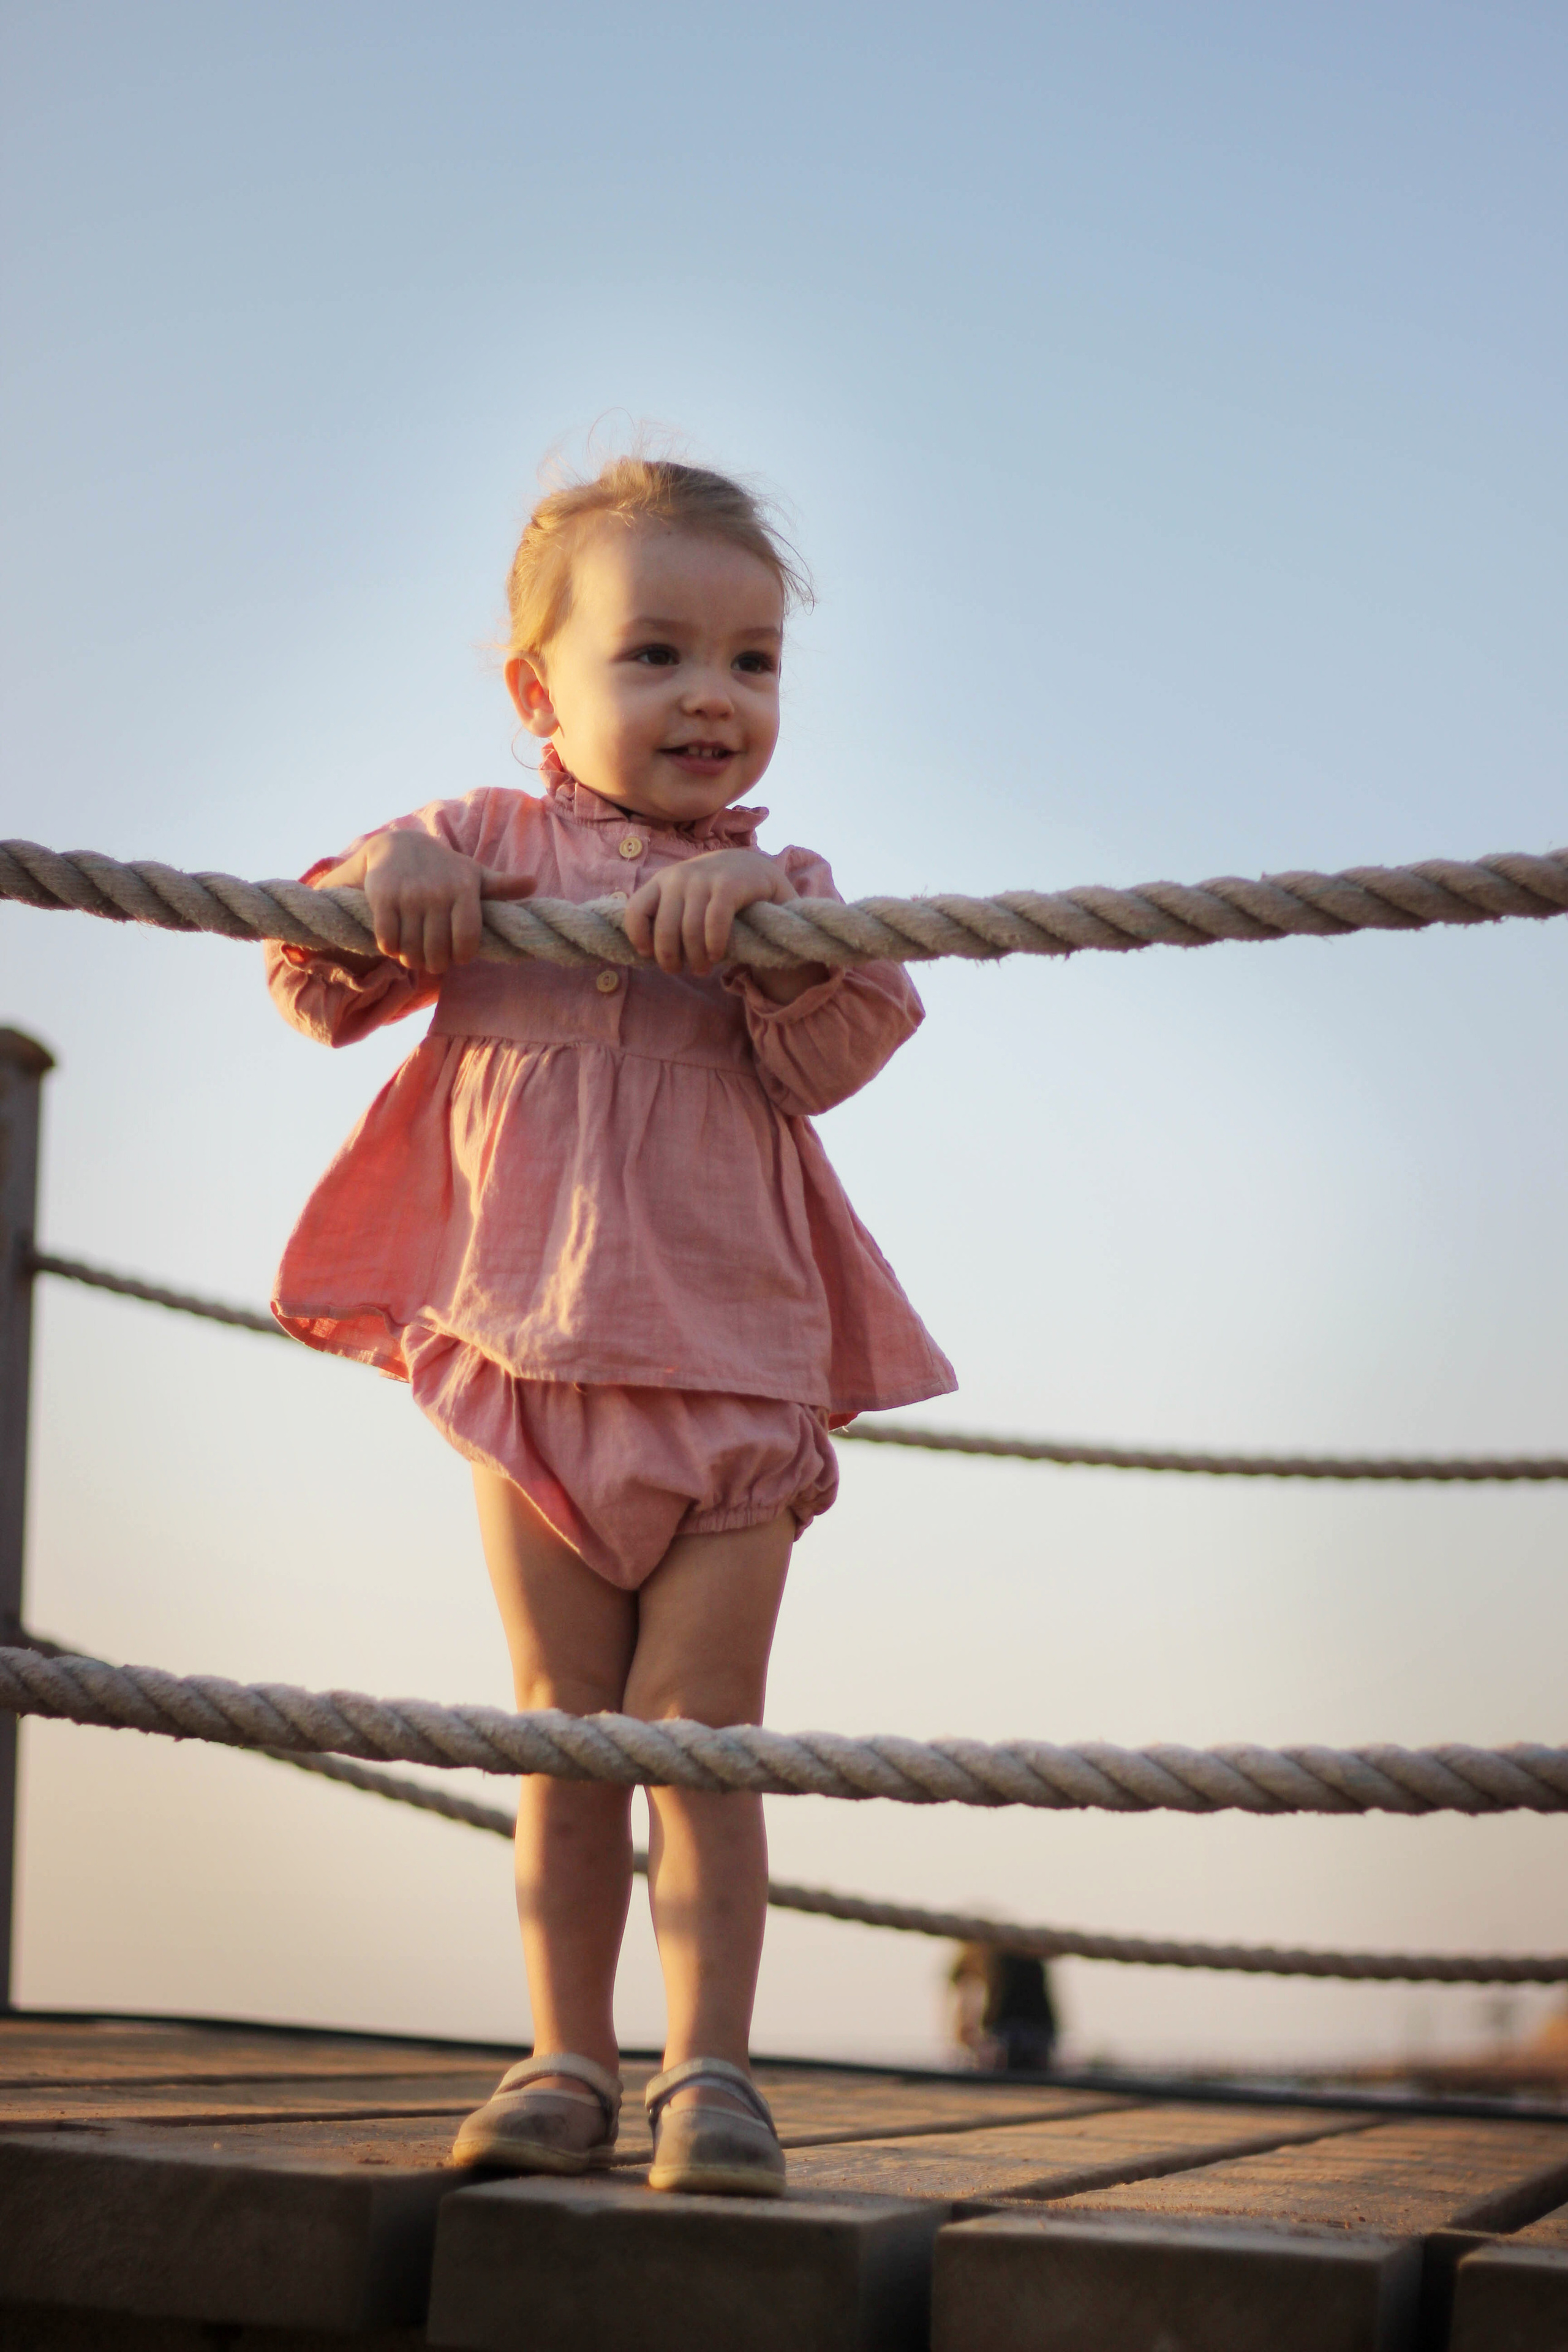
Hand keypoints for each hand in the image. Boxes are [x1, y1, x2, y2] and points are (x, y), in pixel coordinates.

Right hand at [314, 831, 534, 973]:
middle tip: (433, 961)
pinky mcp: (383, 898)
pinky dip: (391, 949)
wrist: (398, 845)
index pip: (467, 941)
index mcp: (463, 889)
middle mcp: (437, 892)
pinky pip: (388, 940)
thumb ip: (501, 885)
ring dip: (412, 960)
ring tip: (414, 955)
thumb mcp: (473, 874)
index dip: (462, 956)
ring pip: (411, 950)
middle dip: (435, 964)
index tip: (458, 956)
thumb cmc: (444, 868)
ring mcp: (409, 896)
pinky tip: (396, 944)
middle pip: (437, 952)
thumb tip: (533, 883)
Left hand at [623, 849, 813, 983]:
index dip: (639, 938)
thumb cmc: (713, 894)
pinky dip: (714, 945)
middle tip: (679, 970)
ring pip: (690, 931)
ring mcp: (703, 879)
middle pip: (665, 929)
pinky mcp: (728, 885)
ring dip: (696, 958)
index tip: (650, 955)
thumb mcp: (684, 897)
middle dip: (669, 958)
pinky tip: (716, 955)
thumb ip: (666, 915)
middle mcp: (679, 877)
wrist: (753, 870)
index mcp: (662, 881)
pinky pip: (715, 923)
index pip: (636, 911)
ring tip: (702, 969)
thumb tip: (646, 953)